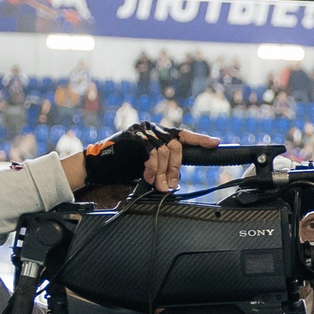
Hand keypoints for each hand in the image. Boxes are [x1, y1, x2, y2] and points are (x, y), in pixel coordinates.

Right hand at [63, 125, 216, 195]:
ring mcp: (142, 130)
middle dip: (175, 169)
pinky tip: (147, 177)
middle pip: (176, 147)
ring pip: (165, 151)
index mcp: (157, 133)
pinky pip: (152, 153)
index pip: (182, 135)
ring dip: (163, 172)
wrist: (97, 166)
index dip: (199, 139)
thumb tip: (175, 179)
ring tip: (157, 184)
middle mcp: (152, 128)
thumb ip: (163, 167)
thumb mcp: (148, 167)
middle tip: (170, 185)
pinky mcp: (134, 136)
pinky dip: (153, 168)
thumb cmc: (122, 167)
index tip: (215, 143)